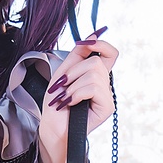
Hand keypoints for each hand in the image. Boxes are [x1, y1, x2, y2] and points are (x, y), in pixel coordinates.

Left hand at [37, 32, 118, 162]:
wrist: (53, 128)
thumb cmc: (56, 104)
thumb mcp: (64, 73)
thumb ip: (78, 54)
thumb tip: (92, 34)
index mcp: (96, 75)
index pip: (109, 53)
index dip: (99, 44)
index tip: (83, 44)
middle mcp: (105, 84)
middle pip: (96, 62)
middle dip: (73, 72)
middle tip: (61, 87)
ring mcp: (107, 96)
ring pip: (93, 74)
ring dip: (72, 86)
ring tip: (64, 98)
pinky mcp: (108, 107)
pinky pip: (93, 88)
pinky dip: (76, 94)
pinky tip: (69, 103)